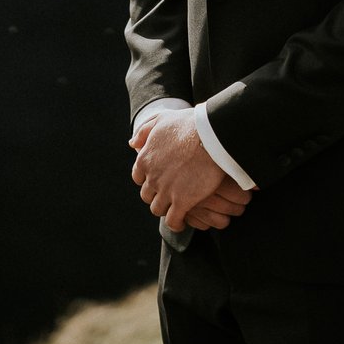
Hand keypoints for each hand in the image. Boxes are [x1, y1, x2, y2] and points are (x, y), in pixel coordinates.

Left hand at [128, 111, 243, 228]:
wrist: (211, 135)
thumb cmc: (190, 124)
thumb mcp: (162, 120)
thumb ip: (144, 131)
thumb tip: (132, 144)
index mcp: (145, 158)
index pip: (139, 177)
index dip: (148, 179)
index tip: (159, 179)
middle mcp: (152, 177)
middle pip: (147, 195)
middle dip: (156, 195)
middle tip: (169, 194)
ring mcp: (166, 191)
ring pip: (157, 209)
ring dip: (165, 209)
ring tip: (176, 208)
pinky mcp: (182, 201)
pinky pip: (173, 220)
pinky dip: (176, 223)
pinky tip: (182, 221)